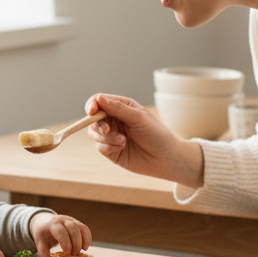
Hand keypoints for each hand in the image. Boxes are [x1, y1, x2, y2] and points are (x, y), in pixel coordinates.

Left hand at [30, 213, 91, 256]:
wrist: (44, 221)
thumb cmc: (42, 233)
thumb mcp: (40, 242)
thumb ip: (43, 252)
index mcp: (53, 224)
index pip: (61, 232)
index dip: (65, 242)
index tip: (67, 252)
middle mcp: (63, 220)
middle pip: (73, 229)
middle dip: (76, 243)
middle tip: (74, 254)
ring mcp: (71, 220)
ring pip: (82, 228)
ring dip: (84, 241)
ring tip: (81, 252)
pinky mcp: (77, 223)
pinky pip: (85, 229)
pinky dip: (87, 238)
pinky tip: (85, 247)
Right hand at [85, 93, 203, 187]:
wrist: (165, 158)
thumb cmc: (156, 134)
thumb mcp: (138, 117)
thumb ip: (118, 108)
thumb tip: (99, 98)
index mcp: (121, 107)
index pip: (99, 102)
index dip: (92, 105)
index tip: (92, 111)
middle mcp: (115, 120)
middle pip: (93, 118)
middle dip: (98, 124)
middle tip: (107, 130)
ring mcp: (112, 136)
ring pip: (94, 133)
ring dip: (105, 137)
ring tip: (122, 141)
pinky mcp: (111, 151)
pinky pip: (100, 147)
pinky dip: (109, 146)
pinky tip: (122, 147)